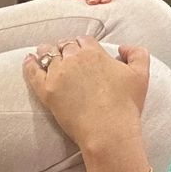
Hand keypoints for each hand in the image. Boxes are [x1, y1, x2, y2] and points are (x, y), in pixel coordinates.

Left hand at [23, 37, 150, 151]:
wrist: (108, 131)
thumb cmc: (126, 106)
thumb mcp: (142, 74)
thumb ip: (137, 54)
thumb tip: (122, 48)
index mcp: (94, 52)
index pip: (84, 40)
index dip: (83, 46)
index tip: (83, 54)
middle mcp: (73, 58)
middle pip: (65, 46)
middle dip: (66, 50)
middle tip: (67, 59)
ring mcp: (57, 74)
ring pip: (47, 53)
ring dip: (48, 53)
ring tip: (46, 56)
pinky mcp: (46, 90)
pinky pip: (32, 71)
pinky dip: (29, 63)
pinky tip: (29, 60)